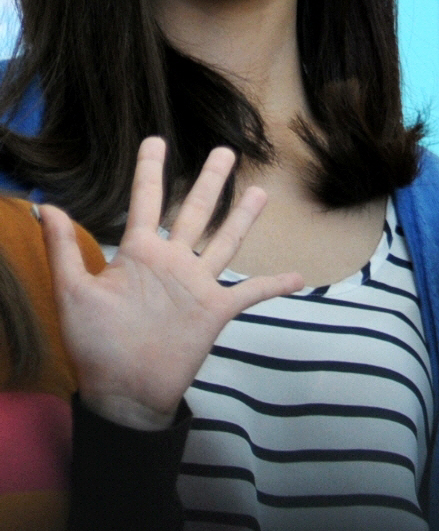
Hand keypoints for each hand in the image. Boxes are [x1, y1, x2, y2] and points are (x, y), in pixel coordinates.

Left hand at [43, 137, 302, 431]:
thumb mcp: (73, 294)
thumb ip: (64, 250)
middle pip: (195, 211)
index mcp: (138, 254)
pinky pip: (252, 293)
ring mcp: (197, 285)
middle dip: (209, 181)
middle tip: (225, 151)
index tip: (156, 140)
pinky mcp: (216, 311)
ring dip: (243, 217)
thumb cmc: (93, 345)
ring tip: (259, 192)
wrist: (123, 390)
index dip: (150, 170)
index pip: (145, 202)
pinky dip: (275, 285)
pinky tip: (297, 277)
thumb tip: (48, 206)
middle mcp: (172, 262)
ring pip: (226, 241)